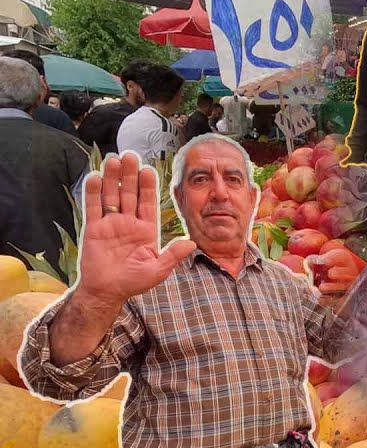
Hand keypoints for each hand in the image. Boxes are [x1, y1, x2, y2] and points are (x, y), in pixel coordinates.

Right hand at [77, 152, 195, 303]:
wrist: (107, 292)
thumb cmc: (133, 282)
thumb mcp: (158, 269)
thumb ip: (172, 255)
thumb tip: (192, 243)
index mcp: (146, 230)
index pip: (148, 203)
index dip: (148, 186)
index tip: (148, 169)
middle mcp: (128, 223)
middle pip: (130, 194)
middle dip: (130, 175)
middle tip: (130, 156)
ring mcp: (111, 224)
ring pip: (112, 196)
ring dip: (112, 178)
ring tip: (113, 160)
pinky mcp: (93, 229)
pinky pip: (93, 207)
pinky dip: (93, 193)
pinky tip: (95, 177)